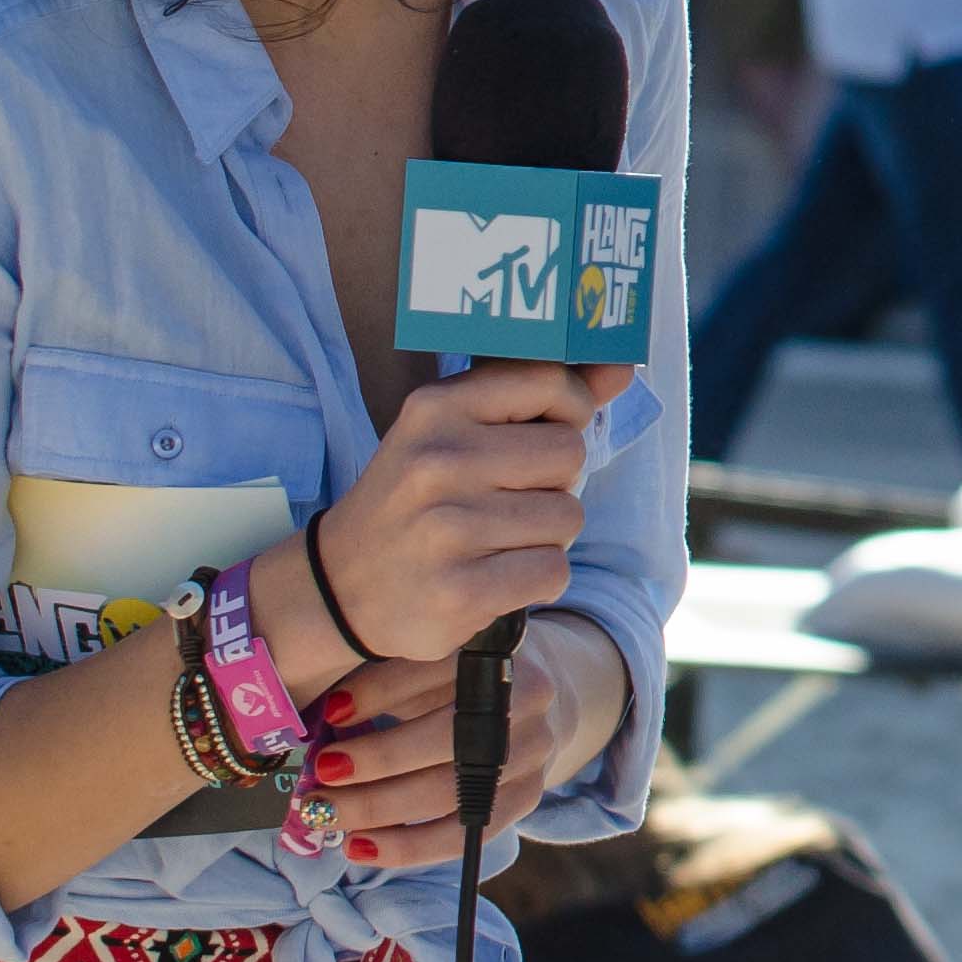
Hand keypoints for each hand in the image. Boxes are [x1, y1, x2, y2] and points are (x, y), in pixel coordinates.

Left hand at [290, 616, 629, 866]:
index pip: (434, 671)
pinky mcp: (524, 799)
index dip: (381, 691)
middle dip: (376, 760)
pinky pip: (460, 835)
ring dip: (378, 808)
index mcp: (498, 653)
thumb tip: (324, 714)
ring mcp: (531, 756)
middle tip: (321, 773)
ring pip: (448, 793)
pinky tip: (359, 847)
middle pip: (445, 739)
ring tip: (326, 813)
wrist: (526, 705)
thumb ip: (385, 680)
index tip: (332, 711)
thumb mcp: (427, 663)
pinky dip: (404, 848)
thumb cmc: (456, 680)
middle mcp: (525, 704)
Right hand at [293, 362, 633, 673]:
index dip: (570, 409)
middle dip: (556, 481)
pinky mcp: (459, 592)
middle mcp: (438, 462)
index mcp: (436, 409)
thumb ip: (539, 398)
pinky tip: (493, 576)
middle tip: (509, 499)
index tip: (547, 430)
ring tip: (496, 539)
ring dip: (547, 534)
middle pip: (569, 453)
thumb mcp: (455, 432)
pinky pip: (553, 571)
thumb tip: (620, 369)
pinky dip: (536, 579)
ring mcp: (447, 529)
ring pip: (568, 517)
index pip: (551, 381)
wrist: (340, 585)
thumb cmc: (417, 498)